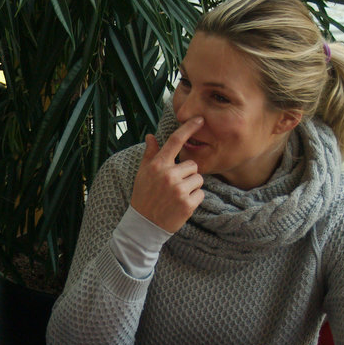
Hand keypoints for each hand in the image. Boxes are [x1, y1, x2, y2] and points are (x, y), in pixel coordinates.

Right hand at [130, 117, 204, 232]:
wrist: (144, 225)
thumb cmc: (143, 196)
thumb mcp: (142, 174)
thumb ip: (150, 154)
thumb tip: (150, 136)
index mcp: (157, 165)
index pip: (175, 141)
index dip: (189, 128)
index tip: (200, 119)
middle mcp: (168, 175)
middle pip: (193, 165)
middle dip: (187, 174)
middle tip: (174, 186)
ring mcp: (178, 190)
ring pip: (198, 179)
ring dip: (192, 187)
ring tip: (177, 196)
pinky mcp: (187, 204)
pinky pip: (201, 194)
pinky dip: (194, 199)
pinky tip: (181, 205)